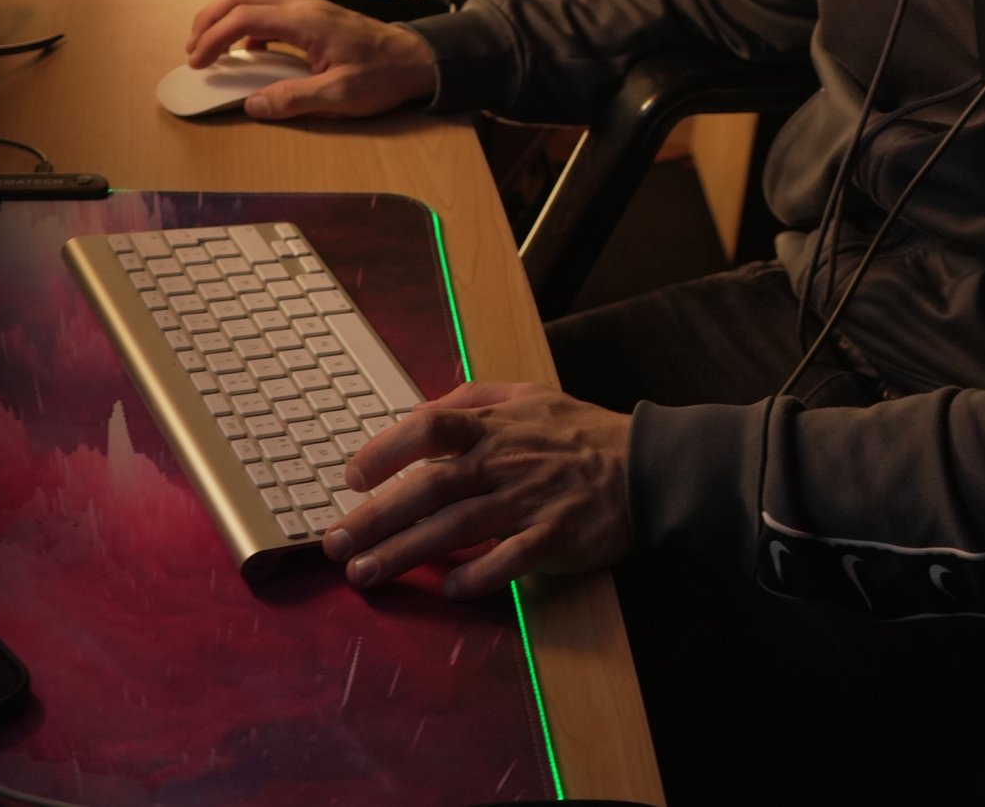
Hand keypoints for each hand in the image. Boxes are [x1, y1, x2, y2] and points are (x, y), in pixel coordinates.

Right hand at [183, 0, 438, 119]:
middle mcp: (304, 6)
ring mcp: (309, 8)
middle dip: (210, 18)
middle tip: (193, 49)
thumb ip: (294, 99)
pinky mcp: (314, 16)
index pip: (244, 18)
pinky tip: (248, 52)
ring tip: (210, 46)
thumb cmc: (384, 74)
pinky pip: (269, 9)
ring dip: (225, 16)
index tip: (197, 62)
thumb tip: (253, 105)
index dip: (213, 38)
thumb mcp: (340, 95)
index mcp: (306, 21)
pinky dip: (247, 24)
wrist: (416, 60)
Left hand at [322, 380, 631, 599]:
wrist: (647, 466)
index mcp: (495, 426)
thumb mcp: (529, 395)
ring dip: (407, 552)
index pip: (429, 428)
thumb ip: (473, 396)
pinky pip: (510, 559)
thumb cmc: (581, 434)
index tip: (350, 476)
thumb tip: (418, 409)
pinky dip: (478, 575)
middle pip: (430, 487)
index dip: (385, 450)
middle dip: (376, 516)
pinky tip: (448, 589)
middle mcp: (504, 462)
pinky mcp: (555, 536)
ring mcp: (529, 500)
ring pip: (457, 527)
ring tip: (366, 573)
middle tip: (336, 542)